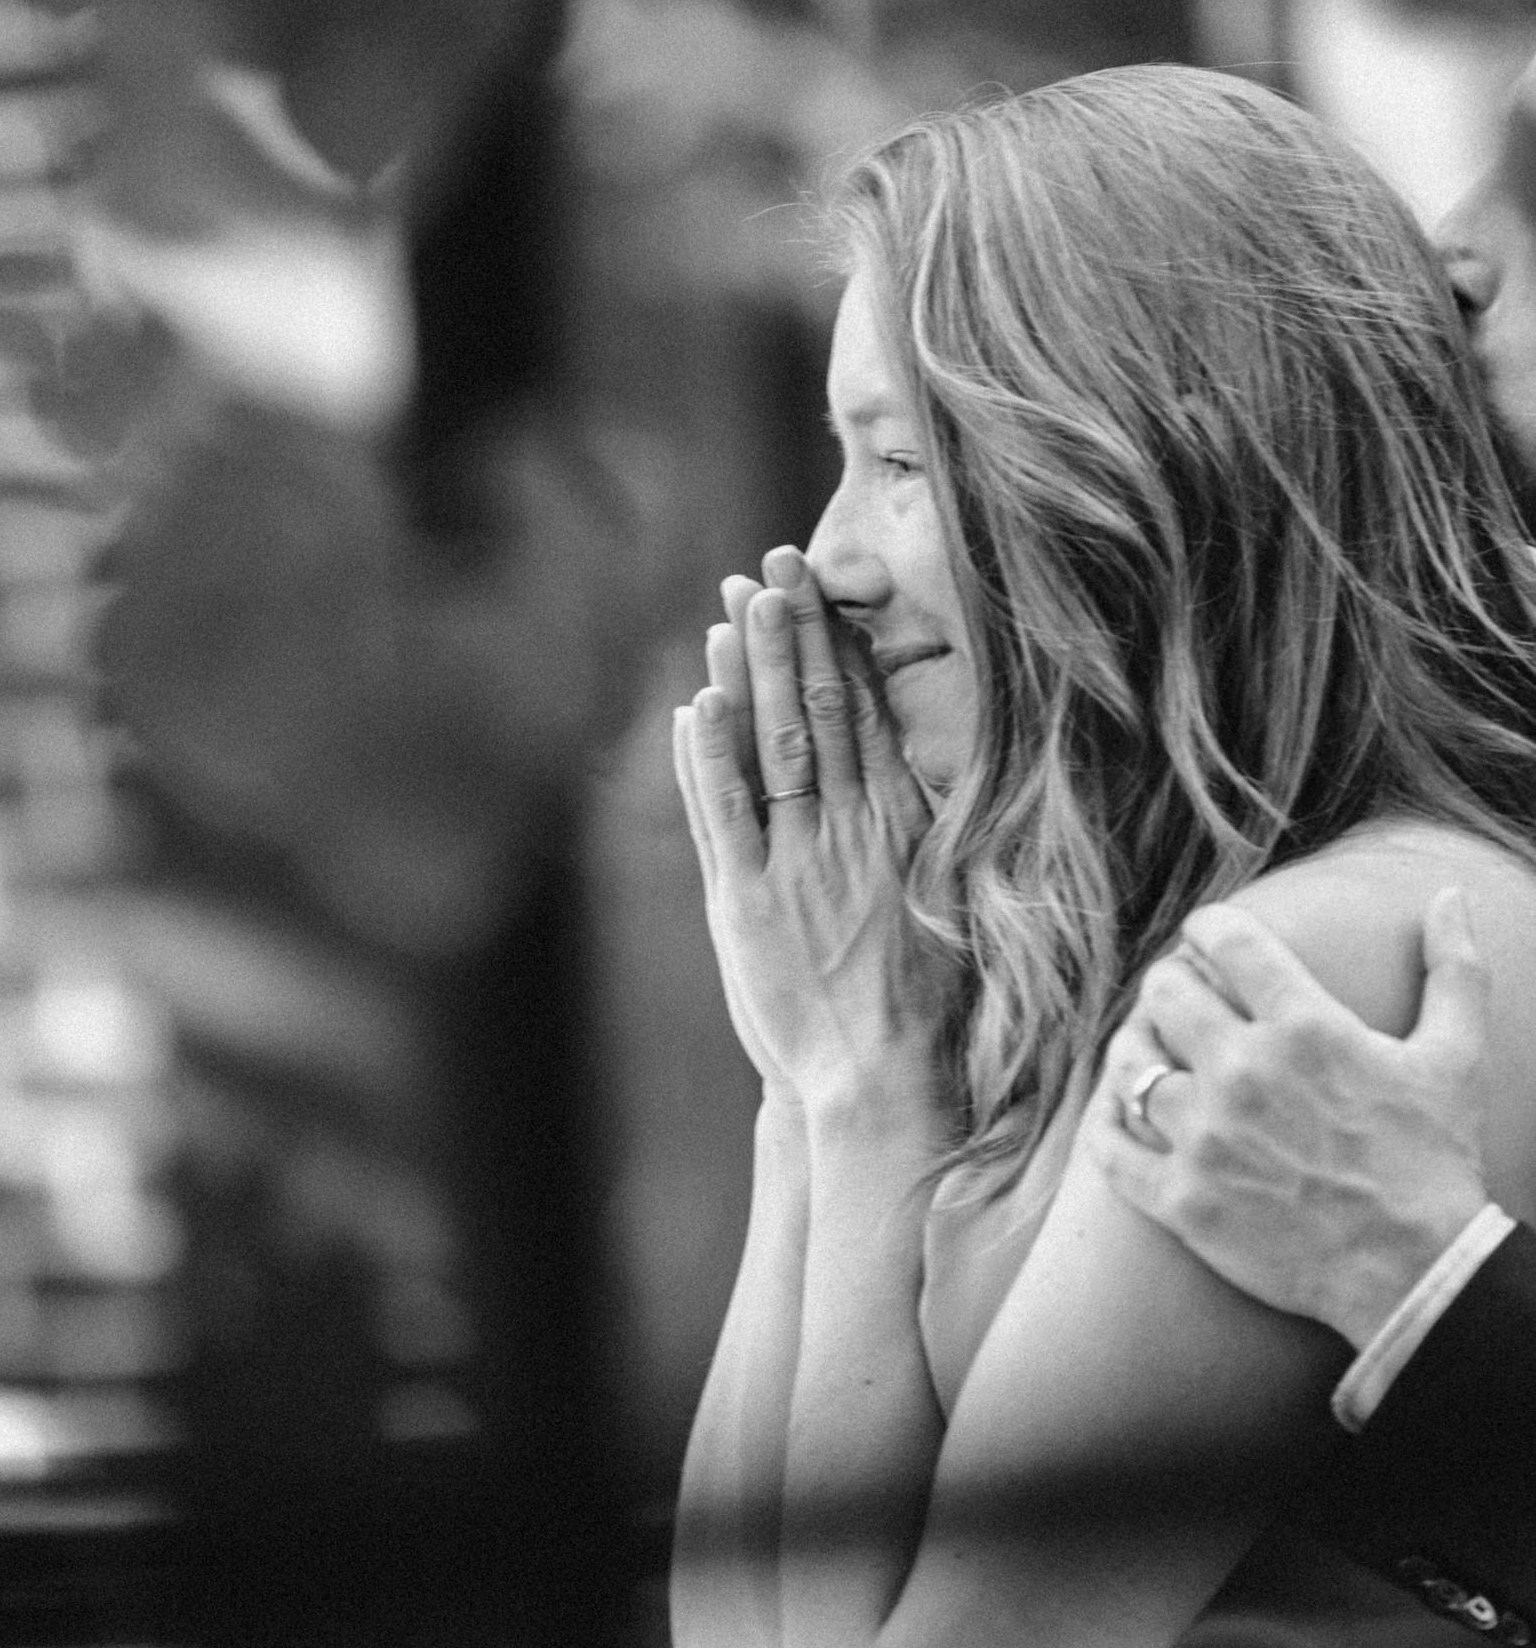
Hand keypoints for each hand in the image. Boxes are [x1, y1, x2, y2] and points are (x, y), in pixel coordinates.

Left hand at [672, 547, 936, 1110]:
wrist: (890, 1084)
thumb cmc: (933, 1010)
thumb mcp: (950, 904)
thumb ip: (933, 837)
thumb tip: (936, 778)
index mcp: (902, 827)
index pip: (868, 714)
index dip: (839, 647)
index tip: (822, 591)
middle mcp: (850, 832)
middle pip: (819, 710)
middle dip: (794, 632)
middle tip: (772, 563)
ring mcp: (796, 864)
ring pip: (773, 747)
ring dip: (752, 671)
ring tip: (734, 604)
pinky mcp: (747, 904)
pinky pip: (724, 816)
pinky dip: (710, 757)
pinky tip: (696, 703)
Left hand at [1090, 888, 1491, 1350]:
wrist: (1414, 1271)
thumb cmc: (1434, 1161)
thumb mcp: (1457, 1056)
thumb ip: (1455, 969)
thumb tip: (1449, 896)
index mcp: (1303, 1026)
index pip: (1227, 940)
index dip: (1208, 927)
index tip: (1206, 935)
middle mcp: (1243, 1072)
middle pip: (1163, 994)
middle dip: (1169, 985)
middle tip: (1178, 996)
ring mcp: (1205, 1137)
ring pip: (1129, 1065)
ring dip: (1134, 1050)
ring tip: (1147, 1050)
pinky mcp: (1181, 1198)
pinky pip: (1111, 1149)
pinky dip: (1105, 1128)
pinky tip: (1114, 1117)